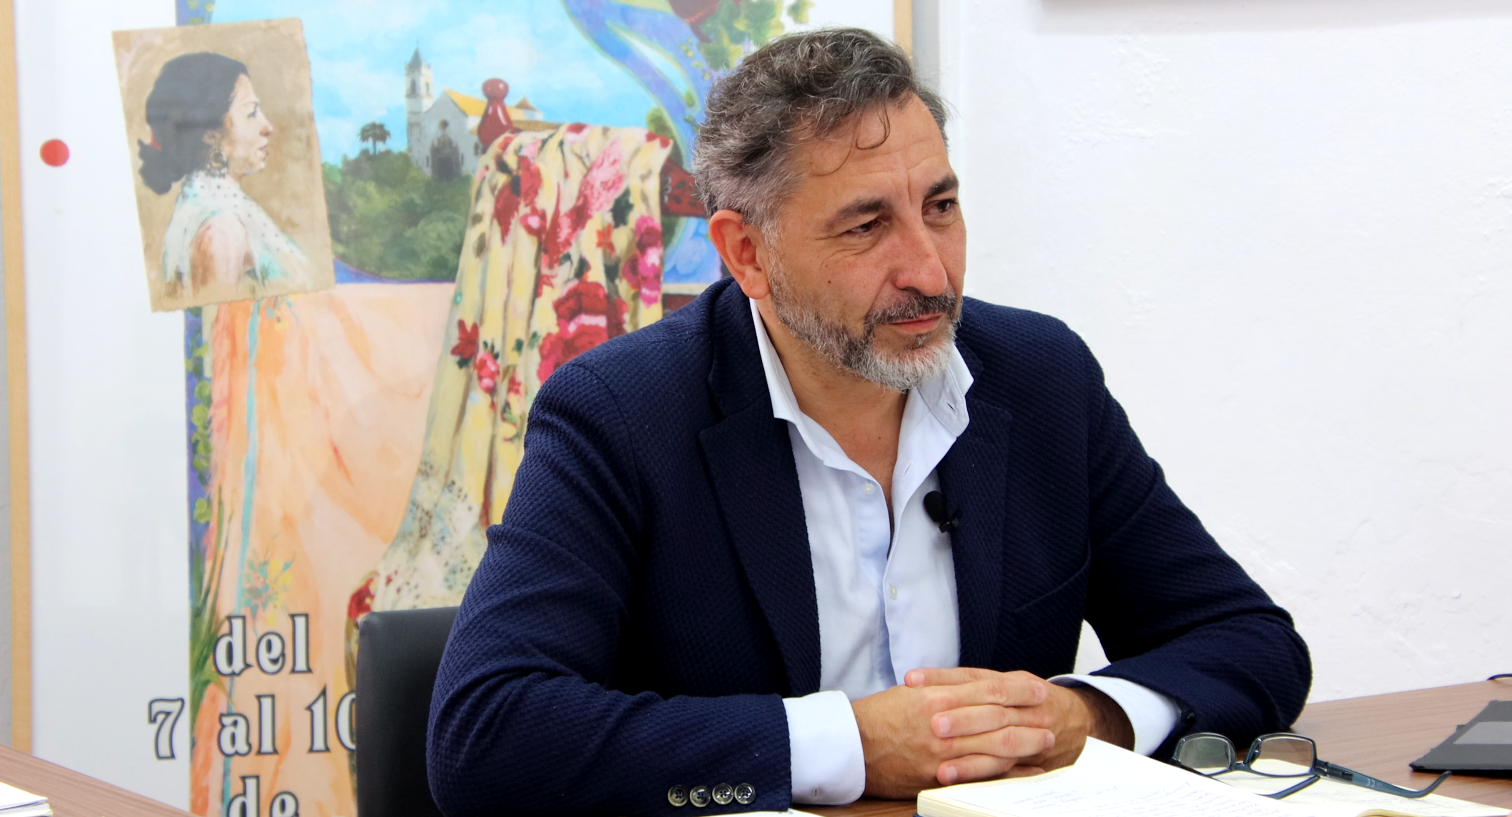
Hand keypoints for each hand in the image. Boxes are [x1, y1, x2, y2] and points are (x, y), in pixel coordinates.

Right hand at [850, 670, 1056, 798]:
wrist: (850, 746)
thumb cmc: (878, 716)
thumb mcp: (912, 693)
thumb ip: (944, 688)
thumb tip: (975, 687)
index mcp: (937, 698)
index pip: (989, 689)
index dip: (1018, 689)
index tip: (1039, 688)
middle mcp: (943, 724)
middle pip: (999, 719)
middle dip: (1029, 717)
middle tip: (1051, 718)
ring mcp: (942, 754)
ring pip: (995, 748)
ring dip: (1025, 745)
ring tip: (1045, 742)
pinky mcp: (937, 777)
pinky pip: (981, 775)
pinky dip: (1006, 773)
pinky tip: (1024, 770)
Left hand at [908, 667, 1134, 785]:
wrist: (1080, 722)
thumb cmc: (1034, 702)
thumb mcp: (1010, 685)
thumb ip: (975, 684)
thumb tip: (922, 684)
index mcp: (1014, 682)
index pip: (974, 677)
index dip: (943, 677)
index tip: (912, 681)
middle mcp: (1025, 705)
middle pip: (991, 708)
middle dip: (962, 716)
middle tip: (931, 723)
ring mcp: (1030, 732)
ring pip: (1001, 742)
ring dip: (969, 756)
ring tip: (939, 764)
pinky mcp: (1029, 758)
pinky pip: (1005, 767)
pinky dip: (978, 772)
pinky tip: (952, 777)